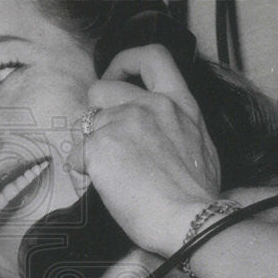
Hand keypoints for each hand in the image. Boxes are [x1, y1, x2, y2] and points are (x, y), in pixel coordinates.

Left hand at [68, 44, 221, 256]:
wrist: (191, 221)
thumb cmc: (198, 196)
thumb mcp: (201, 147)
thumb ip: (177, 128)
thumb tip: (160, 135)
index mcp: (179, 103)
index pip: (152, 56)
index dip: (125, 61)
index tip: (116, 76)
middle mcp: (150, 105)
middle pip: (102, 88)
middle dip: (95, 111)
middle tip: (102, 136)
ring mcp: (123, 123)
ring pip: (84, 123)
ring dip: (89, 143)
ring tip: (107, 170)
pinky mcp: (101, 147)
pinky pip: (77, 152)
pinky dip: (82, 167)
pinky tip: (101, 183)